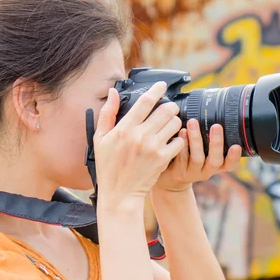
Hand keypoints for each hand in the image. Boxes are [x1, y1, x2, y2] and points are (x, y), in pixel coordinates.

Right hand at [93, 82, 185, 210]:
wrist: (119, 193)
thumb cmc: (108, 166)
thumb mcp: (100, 139)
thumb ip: (107, 114)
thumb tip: (113, 92)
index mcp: (124, 129)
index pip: (145, 102)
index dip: (157, 89)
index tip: (162, 85)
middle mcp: (140, 136)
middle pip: (166, 109)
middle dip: (170, 106)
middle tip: (168, 108)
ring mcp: (153, 148)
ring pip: (175, 123)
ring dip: (175, 121)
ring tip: (170, 124)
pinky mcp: (162, 160)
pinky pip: (179, 141)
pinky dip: (179, 139)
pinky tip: (173, 140)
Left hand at [153, 120, 241, 193]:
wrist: (169, 179)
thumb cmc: (189, 159)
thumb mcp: (202, 153)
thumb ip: (208, 140)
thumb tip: (213, 110)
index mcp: (215, 166)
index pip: (229, 165)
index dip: (234, 157)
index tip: (236, 146)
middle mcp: (205, 171)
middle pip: (215, 161)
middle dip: (217, 143)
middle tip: (217, 126)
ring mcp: (191, 173)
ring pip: (197, 158)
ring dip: (196, 140)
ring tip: (193, 123)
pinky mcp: (177, 172)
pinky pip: (180, 158)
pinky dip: (182, 144)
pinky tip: (181, 132)